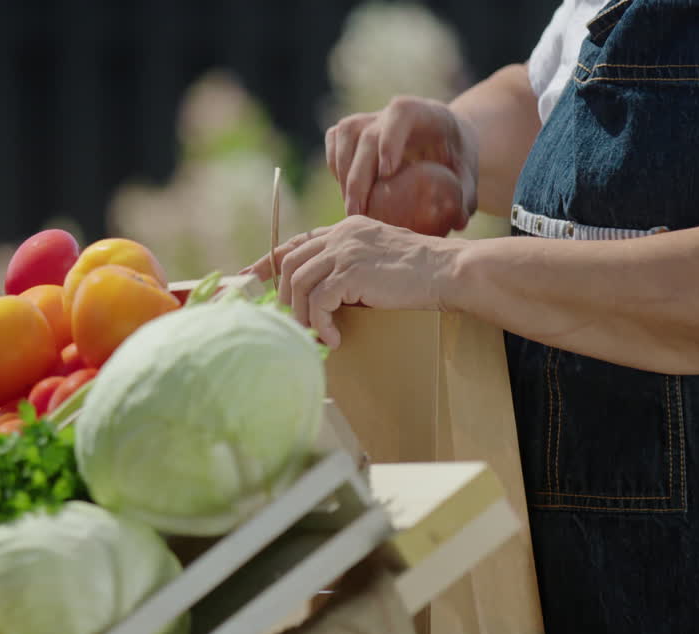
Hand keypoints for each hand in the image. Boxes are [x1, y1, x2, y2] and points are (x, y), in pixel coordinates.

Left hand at [242, 216, 467, 347]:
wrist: (450, 271)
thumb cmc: (422, 273)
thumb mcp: (378, 260)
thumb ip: (350, 267)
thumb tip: (324, 297)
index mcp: (346, 228)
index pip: (296, 242)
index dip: (268, 261)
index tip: (248, 278)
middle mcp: (341, 234)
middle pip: (290, 263)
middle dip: (282, 296)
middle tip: (288, 323)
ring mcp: (345, 251)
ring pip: (299, 283)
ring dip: (302, 315)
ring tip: (315, 335)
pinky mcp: (351, 272)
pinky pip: (319, 302)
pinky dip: (320, 324)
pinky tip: (333, 339)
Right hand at [326, 96, 477, 234]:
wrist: (441, 139)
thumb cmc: (455, 157)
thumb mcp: (466, 174)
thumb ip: (466, 195)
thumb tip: (460, 222)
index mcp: (422, 112)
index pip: (400, 114)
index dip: (390, 140)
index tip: (387, 173)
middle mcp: (389, 112)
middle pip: (365, 136)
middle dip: (358, 176)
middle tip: (358, 212)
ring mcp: (367, 119)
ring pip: (344, 137)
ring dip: (342, 174)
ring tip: (352, 207)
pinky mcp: (351, 131)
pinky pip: (334, 143)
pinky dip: (335, 167)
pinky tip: (346, 192)